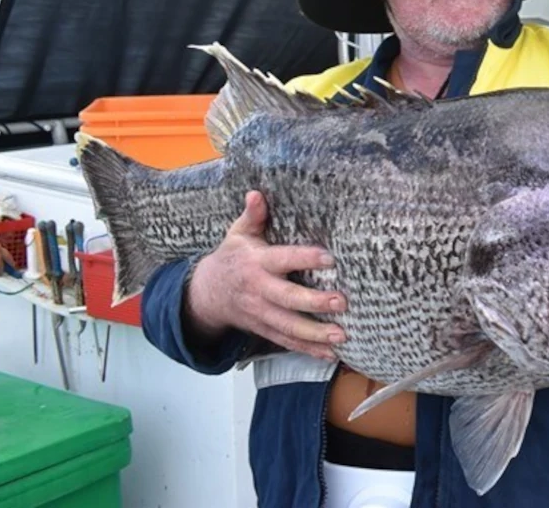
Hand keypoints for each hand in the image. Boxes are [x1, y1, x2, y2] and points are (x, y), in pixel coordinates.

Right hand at [184, 190, 347, 359]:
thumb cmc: (233, 258)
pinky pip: (286, 342)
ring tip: (342, 336)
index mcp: (256, 263)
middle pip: (287, 299)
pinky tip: (330, 354)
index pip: (283, 260)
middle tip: (341, 302)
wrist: (206, 293)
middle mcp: (259, 291)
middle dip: (314, 303)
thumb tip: (256, 193)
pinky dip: (308, 351)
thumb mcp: (238, 234)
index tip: (329, 258)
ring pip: (288, 327)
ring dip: (315, 334)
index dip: (304, 259)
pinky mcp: (263, 329)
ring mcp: (260, 314)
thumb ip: (253, 216)